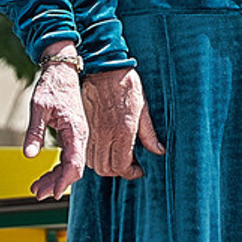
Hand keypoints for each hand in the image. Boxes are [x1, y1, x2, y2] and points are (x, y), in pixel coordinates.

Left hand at [22, 57, 87, 198]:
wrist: (62, 70)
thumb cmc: (52, 85)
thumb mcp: (38, 107)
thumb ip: (35, 132)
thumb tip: (29, 155)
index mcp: (76, 130)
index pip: (74, 163)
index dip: (64, 180)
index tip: (54, 193)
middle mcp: (80, 136)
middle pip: (72, 168)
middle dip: (56, 183)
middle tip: (38, 194)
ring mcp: (77, 136)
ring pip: (69, 164)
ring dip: (55, 178)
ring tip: (37, 188)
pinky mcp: (71, 135)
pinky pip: (66, 157)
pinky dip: (56, 168)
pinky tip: (44, 176)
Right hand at [82, 65, 162, 181]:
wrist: (103, 68)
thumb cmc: (126, 84)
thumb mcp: (143, 107)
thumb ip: (149, 133)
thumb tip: (158, 151)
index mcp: (122, 131)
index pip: (122, 166)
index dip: (131, 173)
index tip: (138, 170)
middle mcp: (104, 135)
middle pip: (106, 169)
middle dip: (118, 172)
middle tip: (128, 164)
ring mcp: (91, 132)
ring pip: (93, 163)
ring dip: (105, 165)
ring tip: (116, 156)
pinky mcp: (83, 126)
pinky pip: (85, 150)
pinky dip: (93, 156)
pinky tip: (104, 148)